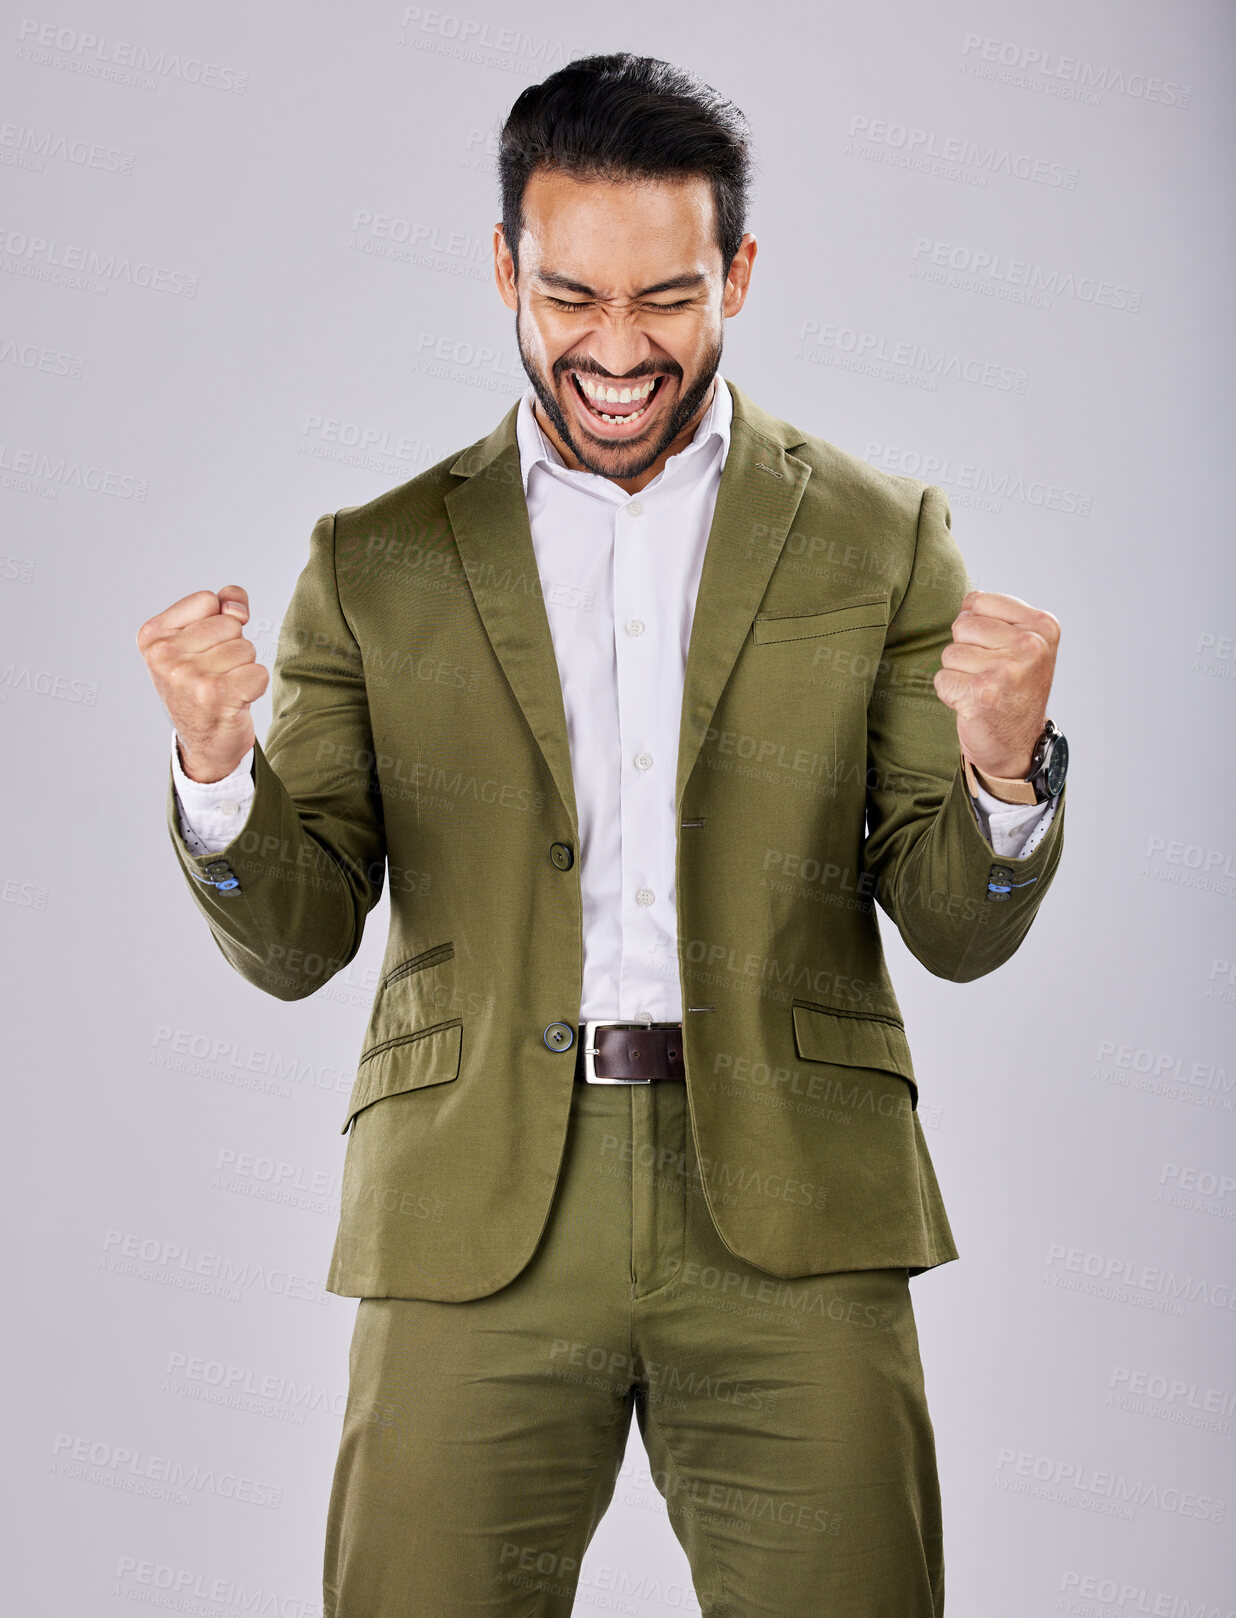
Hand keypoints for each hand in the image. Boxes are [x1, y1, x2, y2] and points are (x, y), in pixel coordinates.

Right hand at [136, 586, 267, 781]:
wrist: (204, 744)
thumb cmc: (202, 687)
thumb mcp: (199, 640)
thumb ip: (222, 607)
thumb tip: (236, 606)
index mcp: (153, 636)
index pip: (209, 600)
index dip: (218, 623)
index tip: (204, 651)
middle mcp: (164, 655)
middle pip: (230, 625)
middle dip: (232, 648)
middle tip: (215, 675)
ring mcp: (188, 675)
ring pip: (246, 648)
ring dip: (243, 669)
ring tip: (224, 688)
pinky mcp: (215, 694)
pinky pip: (259, 672)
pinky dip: (256, 686)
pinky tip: (236, 700)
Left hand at [933, 589, 1059, 777]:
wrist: (1020, 744)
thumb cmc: (1015, 690)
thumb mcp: (1025, 646)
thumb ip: (999, 618)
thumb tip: (965, 604)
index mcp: (1042, 626)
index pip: (977, 601)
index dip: (975, 627)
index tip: (996, 651)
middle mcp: (1030, 645)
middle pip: (961, 625)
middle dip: (966, 650)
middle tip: (989, 675)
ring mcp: (1007, 669)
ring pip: (950, 653)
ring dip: (958, 673)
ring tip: (983, 689)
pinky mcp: (982, 694)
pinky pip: (942, 679)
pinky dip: (950, 693)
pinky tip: (973, 704)